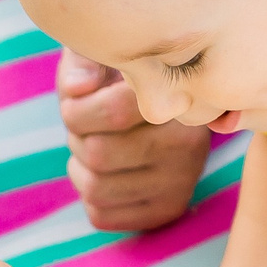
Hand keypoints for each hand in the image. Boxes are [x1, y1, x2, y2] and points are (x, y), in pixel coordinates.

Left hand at [59, 49, 210, 230]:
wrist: (165, 101)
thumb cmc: (123, 71)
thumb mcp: (104, 51)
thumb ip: (85, 60)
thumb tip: (76, 89)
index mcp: (179, 96)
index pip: (113, 112)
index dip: (77, 108)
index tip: (80, 96)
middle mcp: (190, 144)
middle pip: (97, 153)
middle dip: (76, 136)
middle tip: (86, 122)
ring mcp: (183, 181)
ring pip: (95, 188)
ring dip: (79, 165)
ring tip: (95, 142)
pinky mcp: (169, 209)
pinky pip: (101, 215)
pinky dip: (88, 194)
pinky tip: (106, 171)